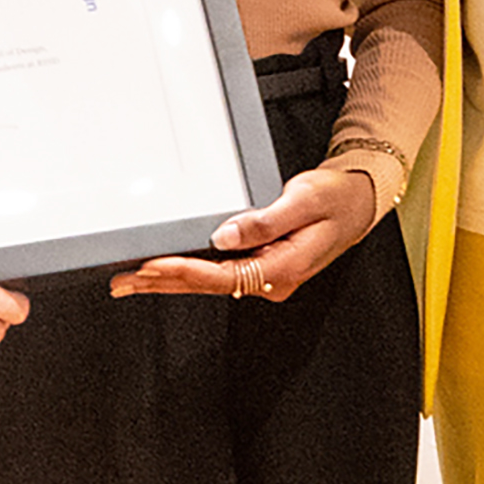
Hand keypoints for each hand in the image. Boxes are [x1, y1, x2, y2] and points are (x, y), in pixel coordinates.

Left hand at [109, 167, 380, 300]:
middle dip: (164, 283)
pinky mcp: (260, 267)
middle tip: (125, 280)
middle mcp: (271, 279)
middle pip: (208, 284)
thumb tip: (224, 235)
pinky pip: (218, 274)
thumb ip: (263, 221)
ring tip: (133, 280)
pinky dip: (188, 272)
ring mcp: (265, 276)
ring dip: (170, 281)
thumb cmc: (336, 199)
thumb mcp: (302, 200)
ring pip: (209, 282)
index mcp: (283, 268)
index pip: (223, 274)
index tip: (154, 265)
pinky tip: (166, 273)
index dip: (184, 270)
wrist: (357, 200)